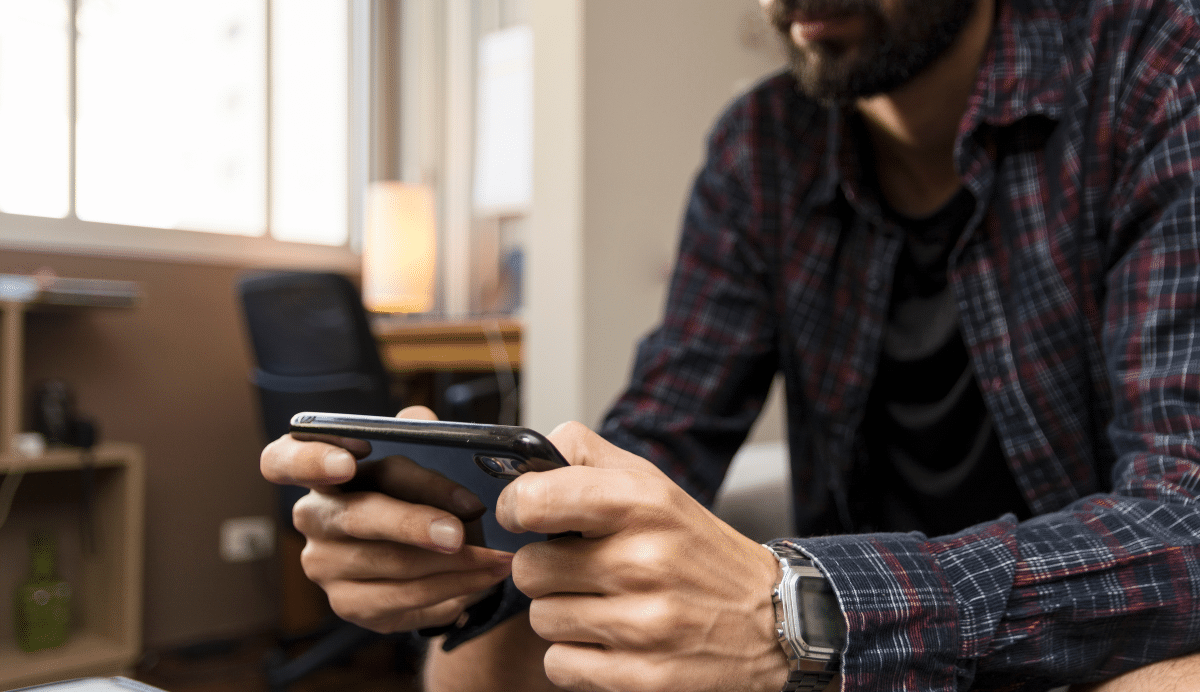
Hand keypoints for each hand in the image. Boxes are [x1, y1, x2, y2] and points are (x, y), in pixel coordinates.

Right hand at [259, 406, 513, 632]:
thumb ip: (417, 431)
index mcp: (318, 469)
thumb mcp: (416, 453)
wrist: (425, 546)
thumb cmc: (413, 489)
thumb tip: (423, 422)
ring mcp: (325, 566)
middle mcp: (313, 518)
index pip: (283, 459)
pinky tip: (479, 582)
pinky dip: (449, 591)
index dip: (310, 459)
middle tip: (457, 532)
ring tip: (495, 559)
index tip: (347, 461)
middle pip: (355, 518)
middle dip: (411, 524)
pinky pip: (403, 602)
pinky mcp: (349, 605)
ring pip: (391, 566)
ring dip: (451, 565)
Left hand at [495, 422, 788, 691]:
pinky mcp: (644, 678)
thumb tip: (523, 457)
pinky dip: (578, 656)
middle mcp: (644, 562)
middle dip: (549, 570)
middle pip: (529, 569)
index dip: (516, 508)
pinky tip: (613, 641)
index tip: (526, 515)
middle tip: (586, 569)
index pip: (533, 500)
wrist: (773, 620)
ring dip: (564, 614)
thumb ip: (585, 457)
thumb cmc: (697, 548)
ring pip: (542, 620)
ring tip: (606, 604)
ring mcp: (645, 626)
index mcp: (644, 504)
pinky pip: (560, 664)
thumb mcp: (653, 485)